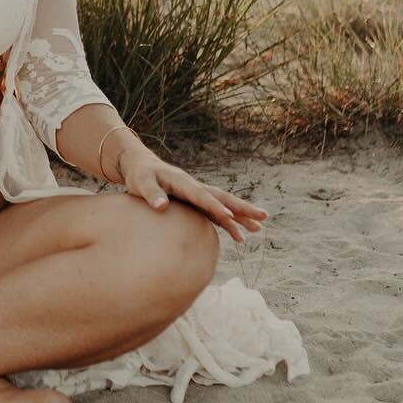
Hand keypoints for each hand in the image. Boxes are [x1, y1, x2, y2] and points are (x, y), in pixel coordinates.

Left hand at [116, 145, 268, 243]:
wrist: (140, 166)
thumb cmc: (139, 175)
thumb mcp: (140, 182)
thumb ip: (151, 194)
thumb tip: (162, 207)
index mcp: (183, 182)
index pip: (201, 195)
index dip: (214, 206)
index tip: (228, 215)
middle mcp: (194, 187)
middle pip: (222, 197)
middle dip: (242, 208)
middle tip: (263, 217)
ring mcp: (196, 194)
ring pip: (223, 205)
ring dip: (240, 216)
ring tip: (258, 229)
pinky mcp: (195, 202)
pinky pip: (215, 213)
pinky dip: (228, 223)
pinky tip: (239, 237)